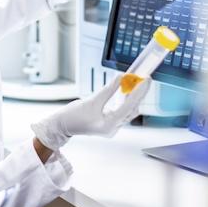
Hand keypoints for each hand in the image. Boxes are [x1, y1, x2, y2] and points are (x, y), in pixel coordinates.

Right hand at [31, 75, 151, 149]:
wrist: (62, 126)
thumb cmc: (72, 117)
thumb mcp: (91, 101)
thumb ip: (108, 90)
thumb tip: (121, 78)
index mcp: (109, 125)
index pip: (129, 106)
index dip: (139, 92)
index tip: (146, 80)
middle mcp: (113, 128)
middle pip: (132, 108)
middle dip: (139, 93)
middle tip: (145, 79)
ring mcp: (112, 127)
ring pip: (129, 110)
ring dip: (133, 97)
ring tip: (137, 82)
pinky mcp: (109, 123)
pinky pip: (122, 111)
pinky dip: (126, 101)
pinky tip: (128, 91)